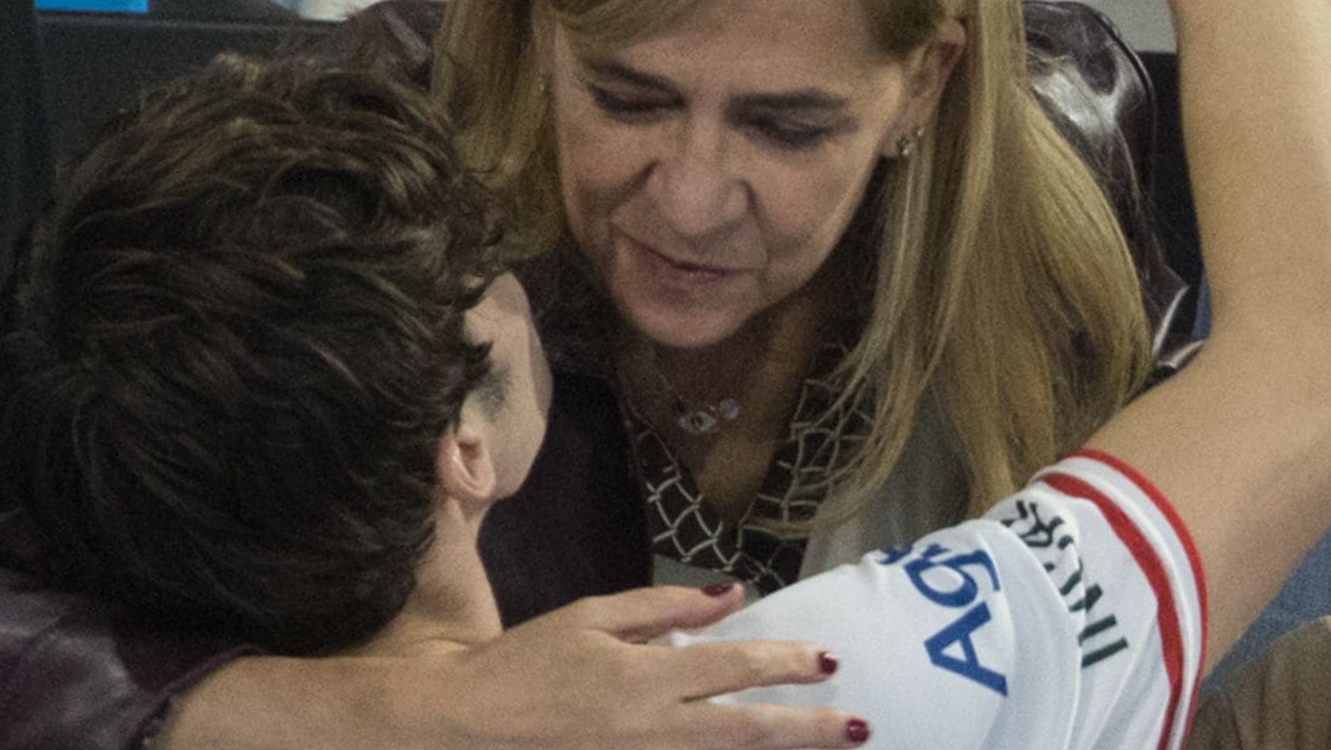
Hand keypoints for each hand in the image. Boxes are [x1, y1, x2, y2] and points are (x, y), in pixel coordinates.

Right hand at [158, 585, 866, 748]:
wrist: (471, 725)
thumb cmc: (528, 659)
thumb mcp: (591, 617)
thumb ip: (661, 607)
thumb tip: (729, 595)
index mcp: (643, 675)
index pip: (729, 666)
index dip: (782, 664)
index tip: (828, 660)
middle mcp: (653, 725)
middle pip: (745, 730)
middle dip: (807, 729)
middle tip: (860, 728)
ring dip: (782, 749)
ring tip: (835, 742)